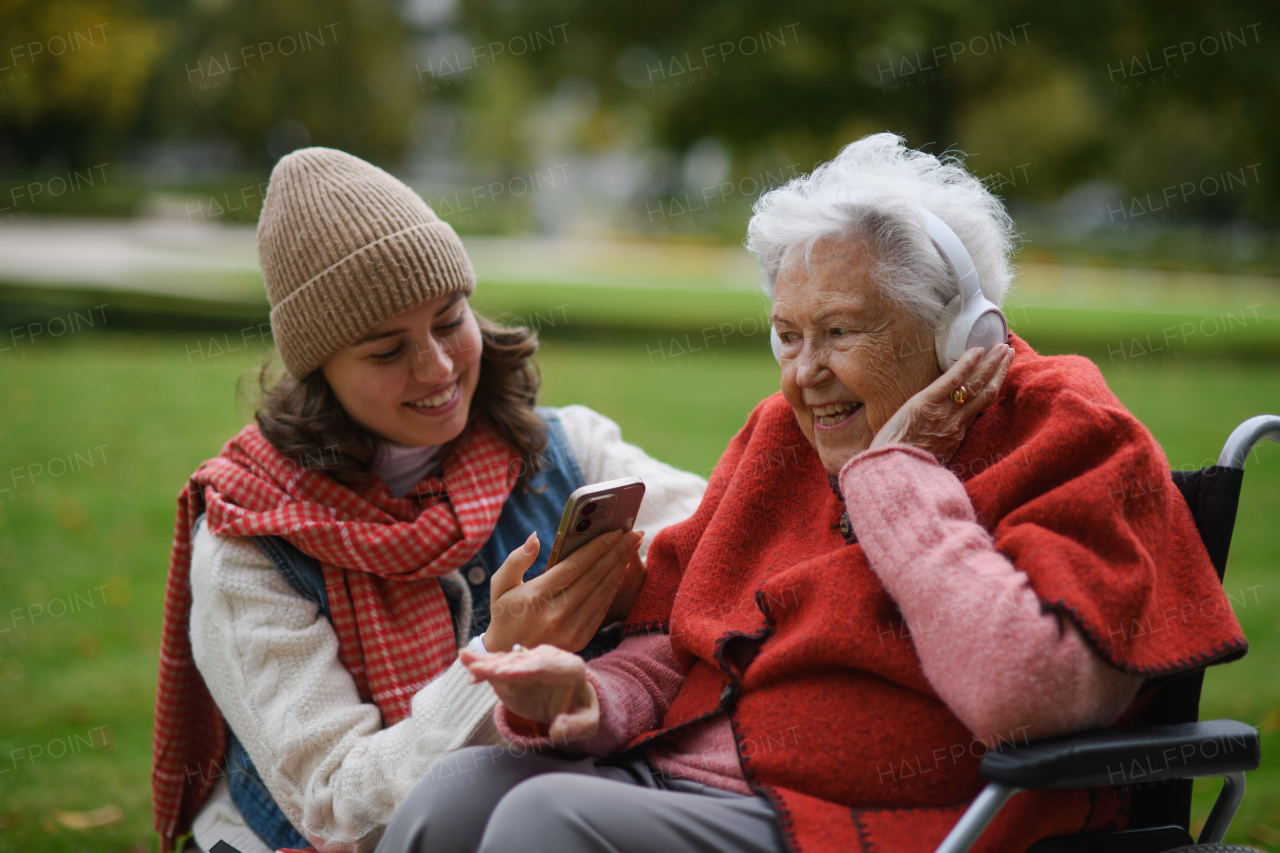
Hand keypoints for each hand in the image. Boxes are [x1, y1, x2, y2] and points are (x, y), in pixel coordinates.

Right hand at [460, 644, 598, 742]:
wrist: (572, 702)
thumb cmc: (579, 712)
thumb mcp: (587, 724)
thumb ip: (575, 727)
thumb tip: (557, 729)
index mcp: (571, 668)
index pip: (546, 667)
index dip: (524, 670)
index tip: (505, 673)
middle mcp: (549, 658)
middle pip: (523, 661)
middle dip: (501, 666)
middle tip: (480, 670)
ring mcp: (530, 660)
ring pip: (508, 660)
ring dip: (488, 663)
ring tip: (468, 662)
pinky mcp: (515, 667)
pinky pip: (498, 664)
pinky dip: (482, 664)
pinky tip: (466, 659)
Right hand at [484, 528, 643, 652]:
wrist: (510, 658)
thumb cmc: (505, 615)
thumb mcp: (500, 586)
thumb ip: (515, 560)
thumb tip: (535, 537)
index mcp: (535, 597)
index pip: (573, 566)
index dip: (596, 548)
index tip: (614, 531)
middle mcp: (555, 614)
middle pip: (593, 577)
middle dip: (615, 553)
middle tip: (632, 535)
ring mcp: (569, 630)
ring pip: (601, 592)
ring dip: (619, 569)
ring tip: (631, 549)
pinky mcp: (580, 640)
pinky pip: (601, 609)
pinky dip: (612, 589)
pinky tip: (619, 573)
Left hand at [869, 344, 1013, 463]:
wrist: (892, 473)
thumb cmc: (905, 467)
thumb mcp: (931, 459)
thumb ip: (940, 445)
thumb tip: (942, 438)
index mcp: (956, 435)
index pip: (979, 407)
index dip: (992, 389)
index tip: (999, 376)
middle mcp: (955, 422)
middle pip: (985, 392)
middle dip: (999, 371)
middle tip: (1008, 353)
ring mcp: (943, 411)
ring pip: (974, 384)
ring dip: (990, 363)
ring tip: (1001, 347)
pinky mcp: (926, 402)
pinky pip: (951, 380)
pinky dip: (965, 364)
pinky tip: (976, 351)